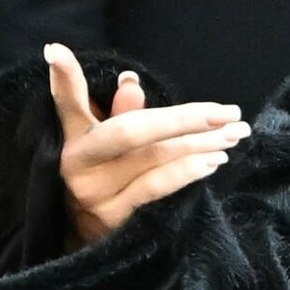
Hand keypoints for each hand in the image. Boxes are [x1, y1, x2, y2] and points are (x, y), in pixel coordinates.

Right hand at [44, 42, 250, 245]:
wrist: (84, 239)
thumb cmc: (103, 178)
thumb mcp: (103, 144)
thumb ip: (116, 113)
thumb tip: (131, 82)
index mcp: (72, 137)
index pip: (66, 102)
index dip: (62, 78)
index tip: (56, 50)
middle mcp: (77, 163)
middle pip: (131, 131)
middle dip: (185, 118)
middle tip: (229, 111)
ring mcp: (94, 193)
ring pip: (153, 158)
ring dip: (200, 145)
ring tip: (233, 135)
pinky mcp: (113, 218)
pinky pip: (156, 187)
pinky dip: (188, 172)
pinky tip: (213, 162)